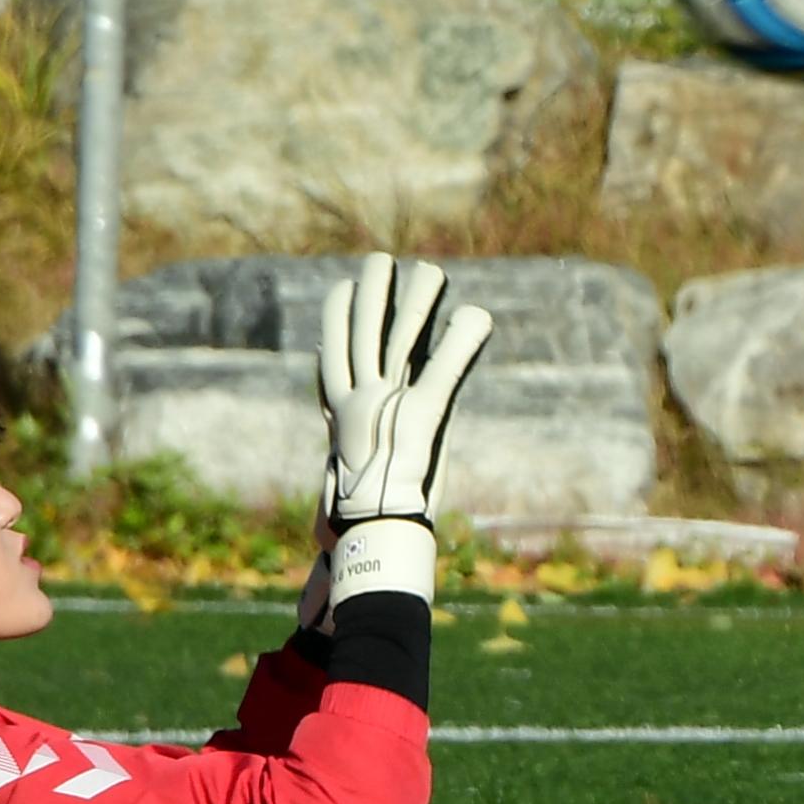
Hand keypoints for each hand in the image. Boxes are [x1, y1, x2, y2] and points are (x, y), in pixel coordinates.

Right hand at [314, 257, 494, 606]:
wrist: (363, 543)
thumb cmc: (349, 533)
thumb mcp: (335, 503)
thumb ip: (338, 488)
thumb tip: (324, 523)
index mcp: (342, 419)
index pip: (336, 361)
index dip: (336, 324)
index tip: (341, 292)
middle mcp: (361, 403)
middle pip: (364, 335)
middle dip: (372, 295)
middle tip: (380, 260)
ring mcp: (389, 404)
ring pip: (402, 338)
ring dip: (417, 301)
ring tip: (430, 268)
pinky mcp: (422, 414)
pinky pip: (446, 369)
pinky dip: (463, 341)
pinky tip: (479, 315)